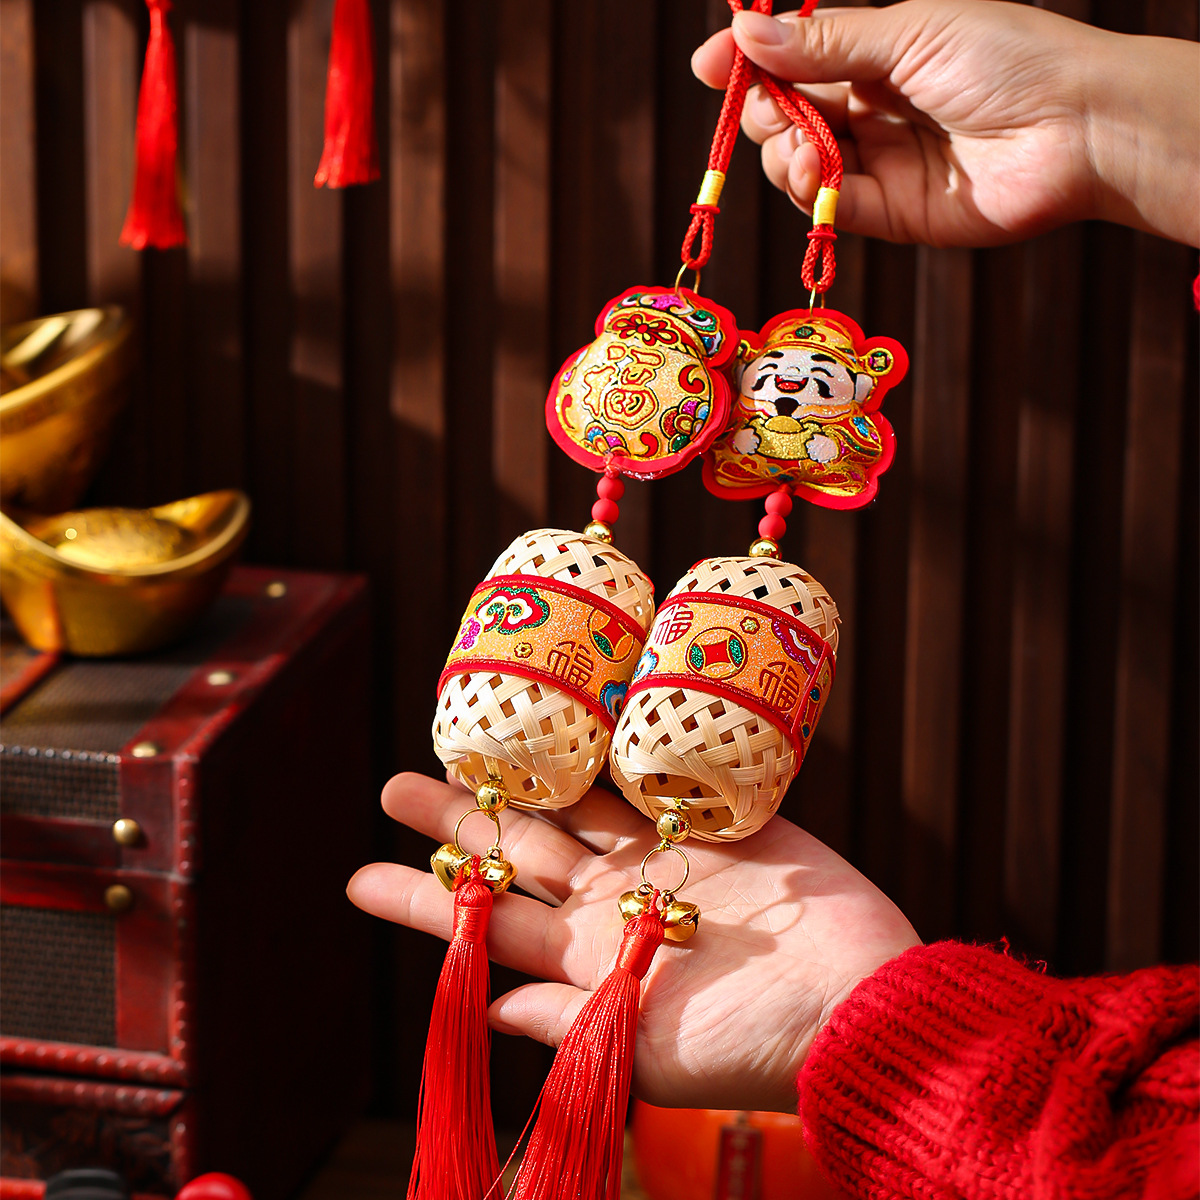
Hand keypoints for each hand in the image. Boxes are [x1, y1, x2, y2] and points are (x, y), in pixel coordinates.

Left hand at [348, 772, 918, 1112]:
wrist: (858, 1002)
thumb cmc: (756, 1046)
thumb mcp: (648, 1049)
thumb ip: (566, 1020)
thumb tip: (482, 1002)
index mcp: (591, 965)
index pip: (487, 927)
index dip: (422, 901)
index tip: (359, 876)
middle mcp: (615, 908)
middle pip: (518, 854)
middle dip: (458, 820)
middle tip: (395, 785)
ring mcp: (663, 860)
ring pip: (571, 808)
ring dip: (522, 777)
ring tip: (466, 740)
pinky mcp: (713, 823)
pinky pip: (650, 781)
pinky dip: (611, 754)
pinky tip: (571, 720)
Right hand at [692, 1, 1199, 247]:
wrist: (1073, 126)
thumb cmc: (1006, 57)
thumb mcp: (907, 31)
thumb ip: (824, 40)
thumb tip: (746, 31)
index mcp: (878, 52)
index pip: (795, 57)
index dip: (750, 62)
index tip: (708, 65)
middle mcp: (872, 108)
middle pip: (786, 114)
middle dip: (763, 110)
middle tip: (765, 105)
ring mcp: (879, 162)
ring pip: (797, 164)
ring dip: (785, 154)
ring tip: (803, 146)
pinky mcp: (891, 214)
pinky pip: (830, 208)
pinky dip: (813, 193)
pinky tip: (818, 176)